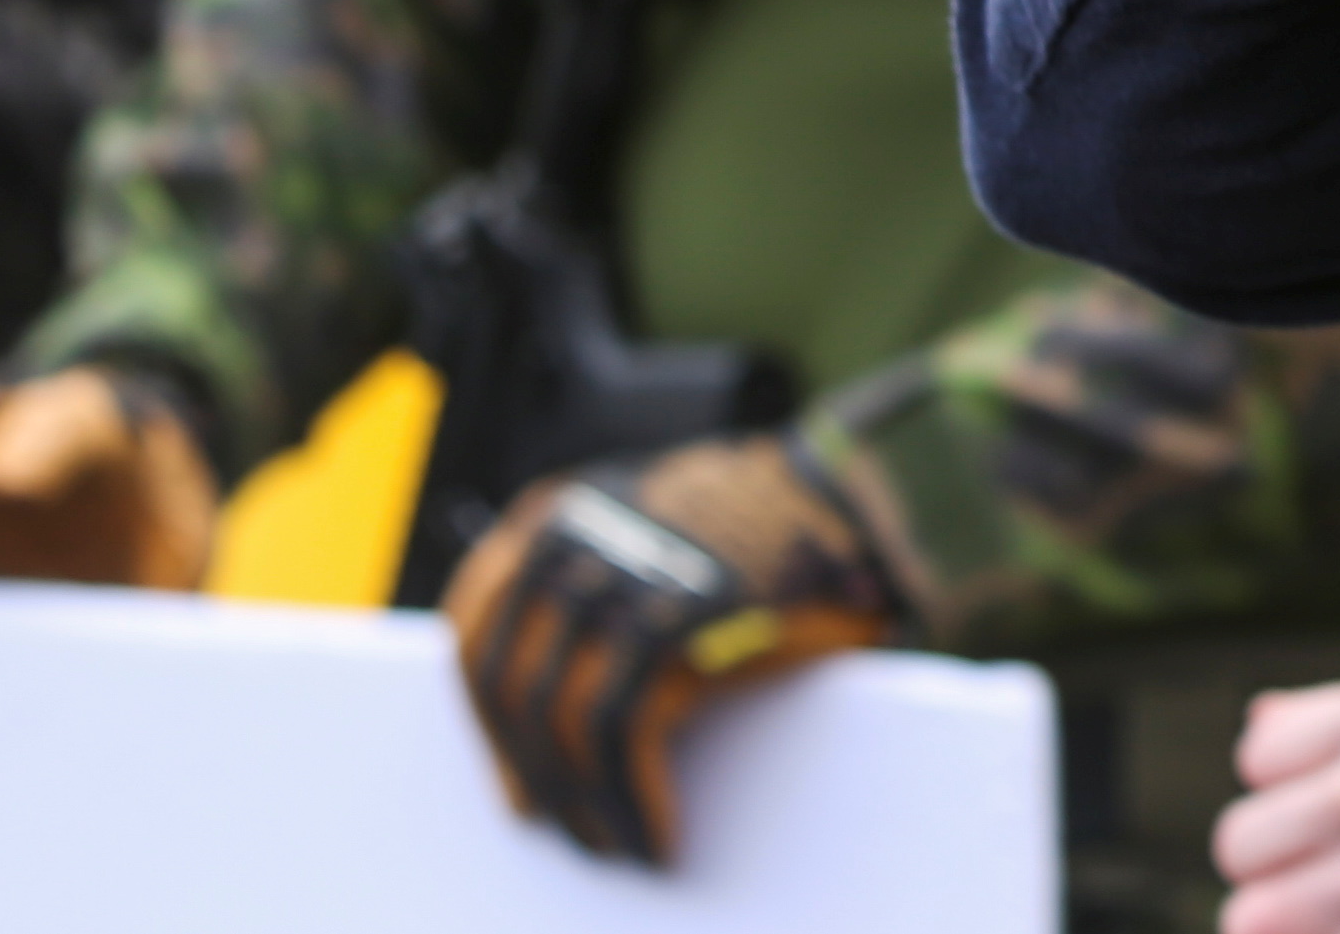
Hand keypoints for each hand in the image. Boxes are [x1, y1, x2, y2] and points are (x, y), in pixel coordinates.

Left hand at [442, 429, 917, 867]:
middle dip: (525, 766)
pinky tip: (655, 836)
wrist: (864, 500)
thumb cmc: (769, 526)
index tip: (508, 771)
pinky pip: (626, 734)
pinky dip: (633, 799)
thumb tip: (537, 688)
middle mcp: (578, 532)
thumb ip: (590, 578)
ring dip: (579, 796)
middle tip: (551, 819)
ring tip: (611, 840)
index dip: (484, 715)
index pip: (475, 623)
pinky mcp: (682, 617)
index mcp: (560, 508)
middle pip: (511, 677)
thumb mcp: (654, 527)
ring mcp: (628, 572)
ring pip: (560, 715)